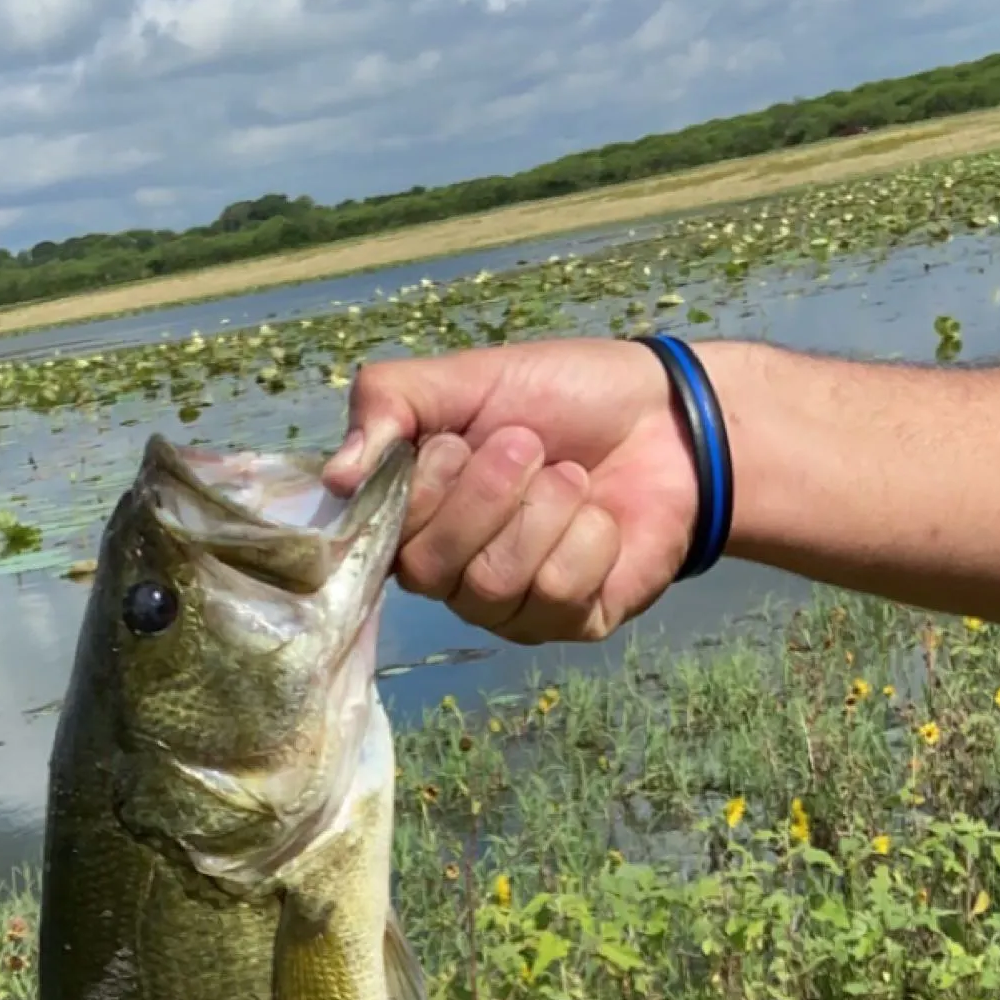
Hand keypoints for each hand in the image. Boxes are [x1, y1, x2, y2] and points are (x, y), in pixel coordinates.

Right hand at [322, 338, 712, 642]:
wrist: (665, 417)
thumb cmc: (558, 395)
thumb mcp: (464, 377)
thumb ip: (388, 404)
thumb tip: (334, 476)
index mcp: (413, 513)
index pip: (376, 536)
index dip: (420, 491)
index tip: (454, 442)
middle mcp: (449, 569)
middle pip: (430, 569)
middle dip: (487, 493)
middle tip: (527, 444)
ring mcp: (507, 604)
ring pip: (492, 585)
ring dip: (542, 511)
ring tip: (571, 476)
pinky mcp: (568, 622)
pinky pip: (556, 594)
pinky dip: (588, 537)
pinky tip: (602, 516)